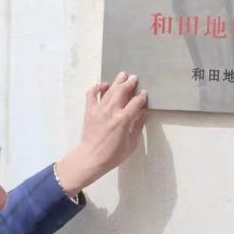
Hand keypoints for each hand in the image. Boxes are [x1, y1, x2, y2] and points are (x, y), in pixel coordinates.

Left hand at [55, 72, 147, 196]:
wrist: (91, 158)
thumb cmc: (113, 154)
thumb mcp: (132, 143)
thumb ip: (138, 126)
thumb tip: (144, 114)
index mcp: (124, 119)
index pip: (136, 102)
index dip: (141, 96)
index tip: (144, 93)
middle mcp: (111, 111)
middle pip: (122, 91)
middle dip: (130, 83)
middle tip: (134, 78)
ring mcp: (99, 109)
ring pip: (109, 90)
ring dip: (117, 81)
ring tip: (123, 75)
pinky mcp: (89, 110)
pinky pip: (92, 94)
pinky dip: (97, 87)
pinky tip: (103, 85)